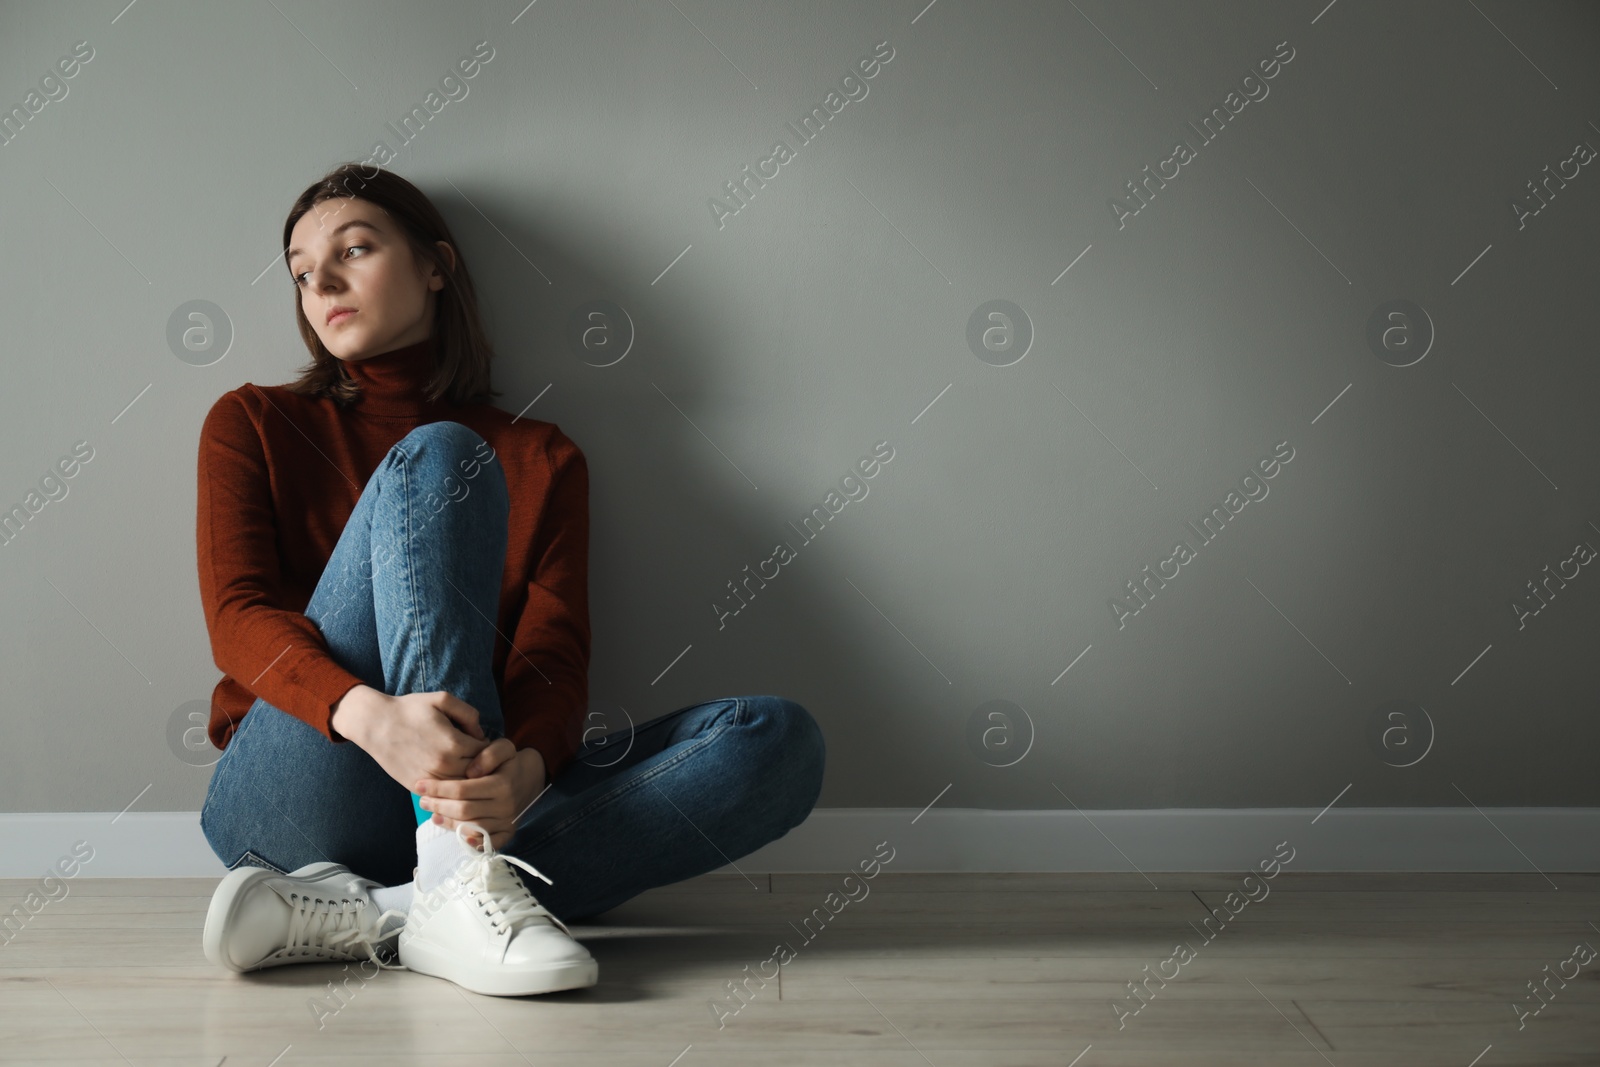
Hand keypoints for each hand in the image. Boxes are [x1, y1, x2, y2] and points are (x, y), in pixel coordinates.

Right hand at [334, 686, 489, 797]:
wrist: (375, 724)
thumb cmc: (410, 710)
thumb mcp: (442, 700)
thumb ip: (468, 713)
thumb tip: (481, 735)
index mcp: (453, 743)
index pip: (487, 754)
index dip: (490, 750)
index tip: (488, 746)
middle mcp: (444, 765)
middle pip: (478, 775)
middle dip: (484, 768)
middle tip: (483, 762)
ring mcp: (430, 779)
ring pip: (462, 789)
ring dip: (469, 783)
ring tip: (470, 772)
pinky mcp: (418, 787)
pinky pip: (443, 796)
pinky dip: (451, 792)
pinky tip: (453, 782)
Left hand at [415, 741, 547, 849]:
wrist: (532, 778)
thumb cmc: (510, 762)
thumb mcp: (504, 747)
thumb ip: (488, 754)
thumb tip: (471, 771)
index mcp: (502, 784)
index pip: (463, 790)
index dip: (439, 789)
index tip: (420, 785)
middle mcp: (505, 805)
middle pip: (464, 811)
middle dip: (439, 806)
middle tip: (422, 801)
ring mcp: (507, 821)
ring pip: (471, 827)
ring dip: (448, 822)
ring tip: (432, 813)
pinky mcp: (508, 832)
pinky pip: (489, 843)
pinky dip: (473, 843)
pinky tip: (458, 836)